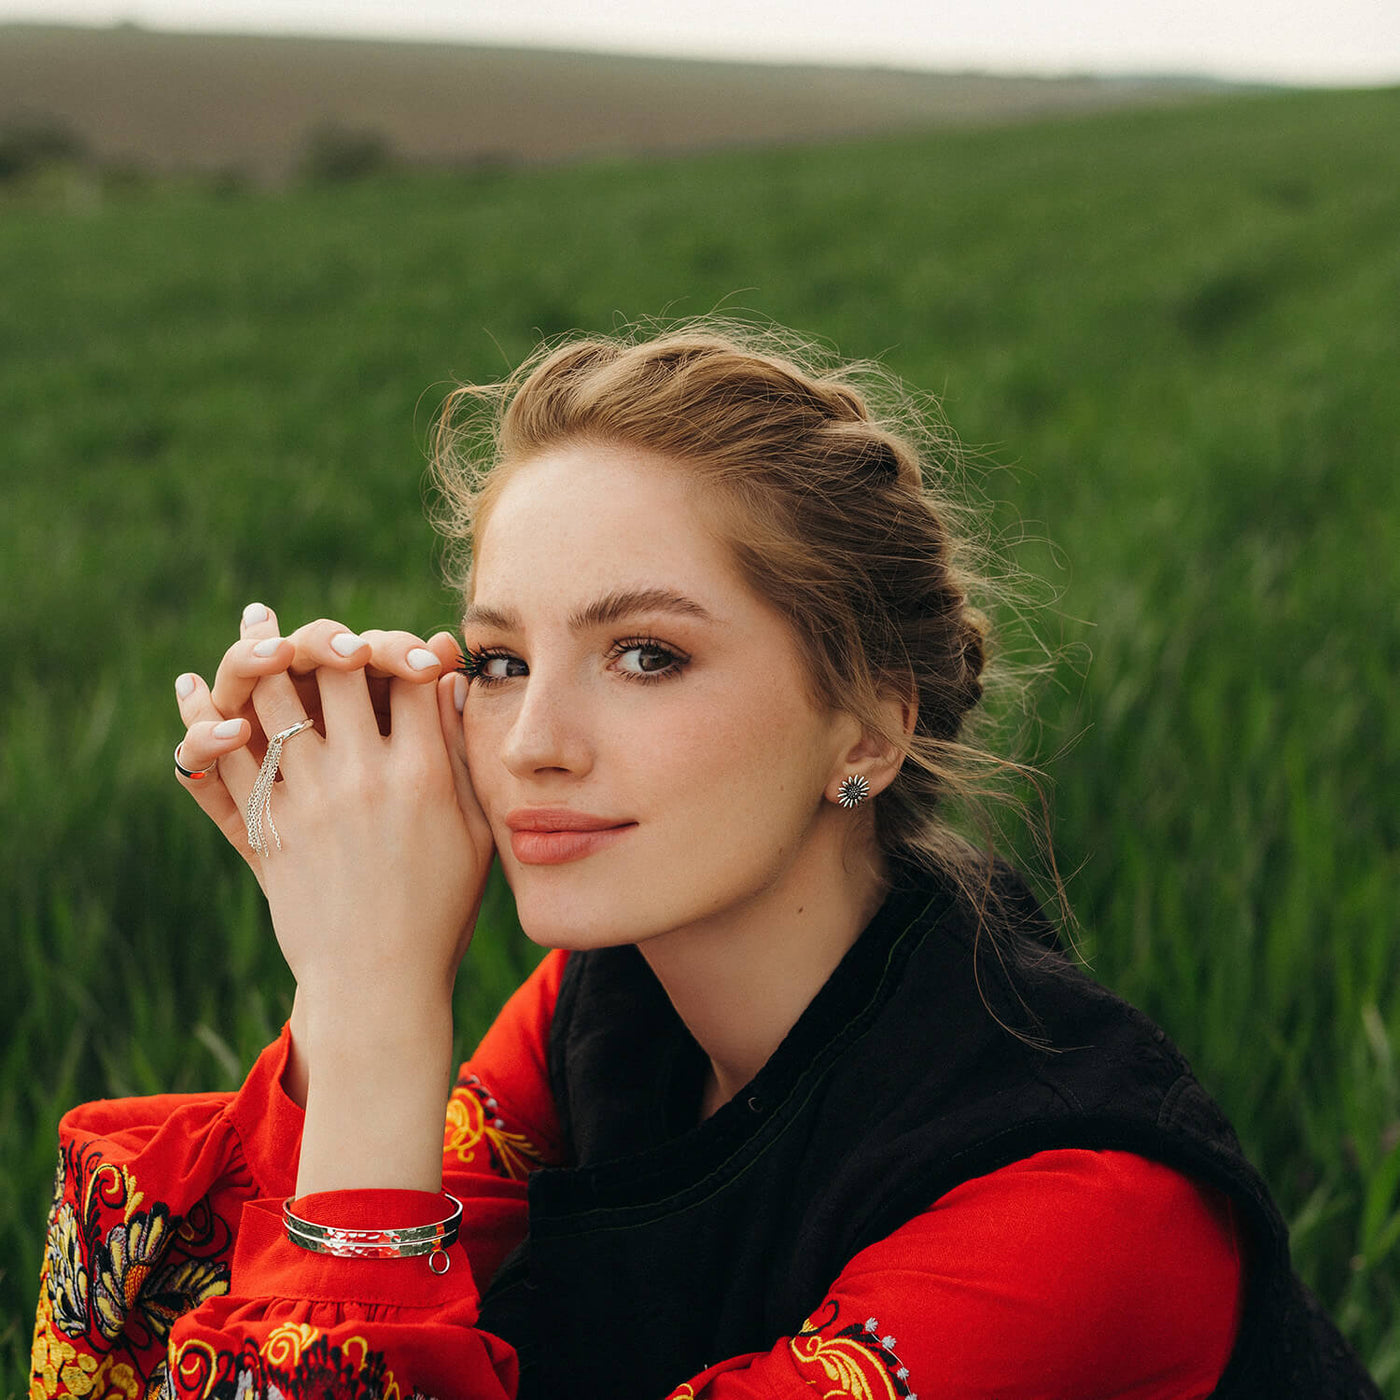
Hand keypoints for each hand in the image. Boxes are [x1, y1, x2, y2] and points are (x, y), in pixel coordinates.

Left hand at [175, 603, 488, 1001]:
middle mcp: (362, 777)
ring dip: (261, 655)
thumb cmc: (441, 911)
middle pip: (337, 671)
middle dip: (332, 638)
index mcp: (424, 775)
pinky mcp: (268, 830)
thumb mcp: (473, 831)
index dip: (408, 648)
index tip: (407, 651)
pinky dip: (206, 722)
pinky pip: (225, 761)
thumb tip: (445, 686)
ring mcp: (310, 802)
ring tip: (257, 623)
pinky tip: (198, 691)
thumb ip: (460, 756)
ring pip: (273, 701)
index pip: (409, 677)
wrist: (380, 984)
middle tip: (327, 635)